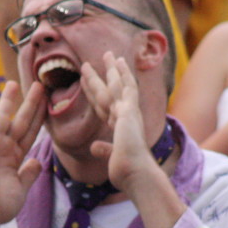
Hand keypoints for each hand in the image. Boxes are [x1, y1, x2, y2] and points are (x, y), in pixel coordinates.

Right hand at [0, 80, 44, 223]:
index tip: (48, 102)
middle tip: (40, 85)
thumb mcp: (21, 190)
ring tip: (14, 83)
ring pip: (2, 119)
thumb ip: (29, 174)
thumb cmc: (0, 206)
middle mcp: (6, 148)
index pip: (32, 132)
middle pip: (21, 121)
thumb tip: (38, 161)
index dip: (40, 117)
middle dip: (30, 104)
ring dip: (7, 102)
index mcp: (18, 157)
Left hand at [80, 51, 159, 194]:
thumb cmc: (126, 171)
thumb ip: (105, 149)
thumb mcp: (112, 157)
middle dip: (107, 75)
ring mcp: (130, 113)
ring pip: (118, 86)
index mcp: (122, 128)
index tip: (91, 82)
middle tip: (105, 58)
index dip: (98, 93)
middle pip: (114, 91)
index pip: (106, 106)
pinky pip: (126, 88)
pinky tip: (119, 62)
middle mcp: (128, 117)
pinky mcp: (130, 112)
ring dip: (111, 69)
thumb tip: (94, 147)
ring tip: (107, 53)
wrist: (136, 173)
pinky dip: (123, 74)